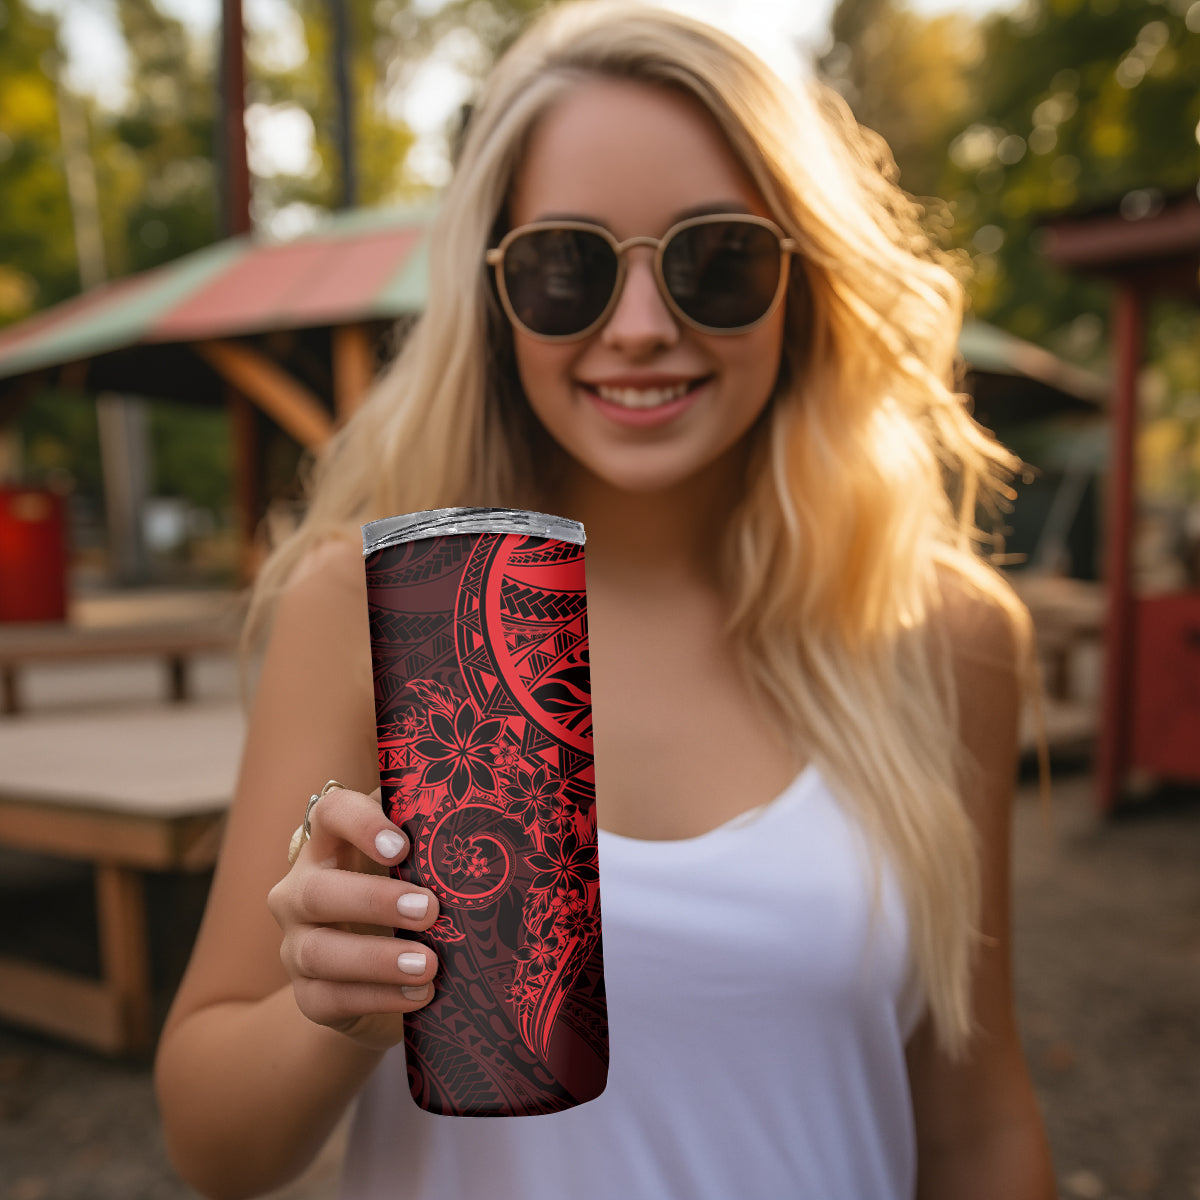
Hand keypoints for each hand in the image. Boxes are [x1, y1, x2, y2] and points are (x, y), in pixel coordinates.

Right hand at [267, 784, 438, 1050]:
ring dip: (377, 959)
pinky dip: (377, 999)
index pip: (330, 813)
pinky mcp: (308, 995)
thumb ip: (434, 839)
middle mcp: (301, 891)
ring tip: (428, 964)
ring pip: (318, 951)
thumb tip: (487, 821)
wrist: (385, 978)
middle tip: (430, 910)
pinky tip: (419, 994)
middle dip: (373, 901)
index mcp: (329, 844)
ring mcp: (297, 945)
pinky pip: (330, 999)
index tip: (402, 846)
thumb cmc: (409, 897)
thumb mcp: (419, 865)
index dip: (360, 824)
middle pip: (317, 890)